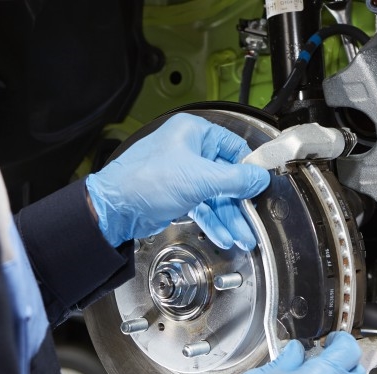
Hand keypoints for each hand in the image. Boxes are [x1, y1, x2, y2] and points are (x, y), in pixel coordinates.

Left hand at [85, 113, 270, 249]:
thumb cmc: (147, 181)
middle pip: (225, 177)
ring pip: (214, 196)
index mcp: (193, 133)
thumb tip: (259, 178)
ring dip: (228, 218)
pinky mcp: (177, 195)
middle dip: (238, 203)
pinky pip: (202, 207)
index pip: (233, 147)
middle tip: (252, 221)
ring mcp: (182, 174)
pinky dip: (213, 221)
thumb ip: (234, 180)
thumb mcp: (199, 179)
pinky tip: (224, 236)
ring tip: (242, 237)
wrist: (116, 208)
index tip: (260, 186)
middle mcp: (189, 150)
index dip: (248, 168)